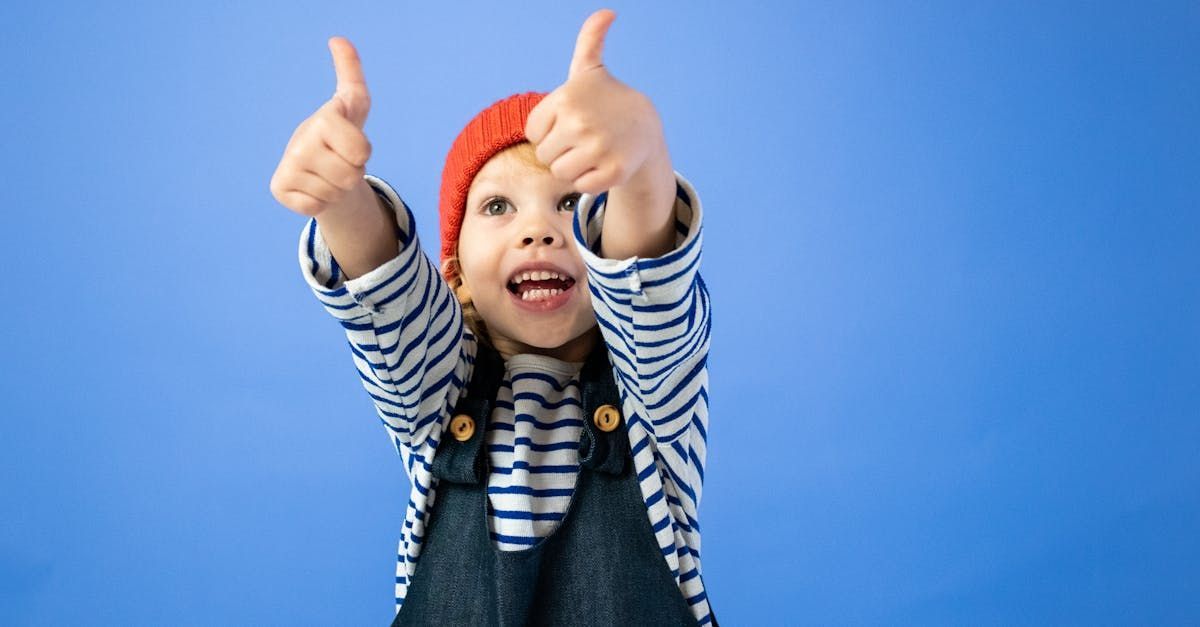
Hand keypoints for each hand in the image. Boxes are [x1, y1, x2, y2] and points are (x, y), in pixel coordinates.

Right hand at [269, 37, 373, 216]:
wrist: (318, 164)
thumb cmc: (342, 133)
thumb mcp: (355, 103)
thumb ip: (351, 71)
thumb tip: (338, 39)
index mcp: (323, 120)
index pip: (363, 152)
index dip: (363, 152)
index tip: (350, 143)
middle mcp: (300, 142)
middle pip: (351, 176)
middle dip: (352, 172)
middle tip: (339, 161)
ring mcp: (287, 167)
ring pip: (335, 193)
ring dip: (337, 188)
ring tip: (328, 173)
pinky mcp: (279, 189)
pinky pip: (315, 207)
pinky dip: (319, 202)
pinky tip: (313, 186)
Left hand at [524, 9, 666, 195]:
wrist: (645, 127)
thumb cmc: (607, 100)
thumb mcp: (590, 70)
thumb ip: (589, 40)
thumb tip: (607, 11)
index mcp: (565, 99)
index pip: (533, 134)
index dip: (548, 132)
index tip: (569, 122)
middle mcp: (580, 123)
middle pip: (545, 156)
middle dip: (560, 151)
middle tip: (583, 139)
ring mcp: (598, 148)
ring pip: (561, 174)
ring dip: (574, 168)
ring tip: (591, 152)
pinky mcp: (613, 172)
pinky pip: (582, 187)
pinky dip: (590, 181)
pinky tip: (603, 164)